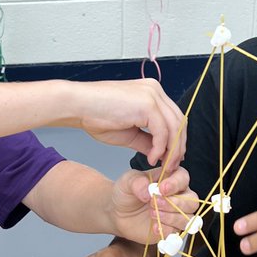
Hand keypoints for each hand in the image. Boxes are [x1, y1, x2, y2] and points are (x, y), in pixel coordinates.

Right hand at [71, 80, 185, 171]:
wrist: (77, 105)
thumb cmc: (95, 115)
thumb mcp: (128, 132)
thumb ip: (147, 140)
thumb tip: (160, 153)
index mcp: (151, 93)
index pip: (174, 117)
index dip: (176, 140)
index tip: (171, 158)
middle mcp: (155, 90)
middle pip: (179, 121)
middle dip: (178, 146)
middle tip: (172, 166)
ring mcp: (152, 95)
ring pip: (175, 127)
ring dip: (172, 150)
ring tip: (164, 166)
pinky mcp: (147, 104)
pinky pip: (163, 131)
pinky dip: (160, 148)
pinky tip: (152, 158)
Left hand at [108, 167, 197, 245]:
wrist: (118, 213)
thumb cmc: (126, 192)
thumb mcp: (127, 181)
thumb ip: (137, 182)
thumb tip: (149, 192)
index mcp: (170, 178)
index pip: (183, 178)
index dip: (176, 184)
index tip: (161, 189)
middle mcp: (178, 196)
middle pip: (192, 200)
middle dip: (175, 203)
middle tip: (154, 203)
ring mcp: (176, 214)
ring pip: (189, 218)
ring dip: (172, 217)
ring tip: (152, 214)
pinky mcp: (171, 229)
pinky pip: (177, 232)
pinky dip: (166, 230)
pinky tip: (153, 227)